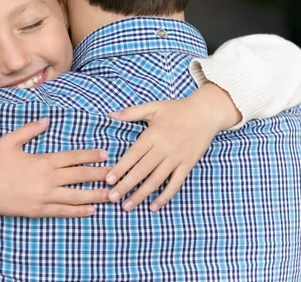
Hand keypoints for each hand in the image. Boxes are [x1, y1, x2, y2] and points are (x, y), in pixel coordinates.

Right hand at [0, 118, 109, 217]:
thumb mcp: (10, 141)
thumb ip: (30, 129)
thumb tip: (47, 120)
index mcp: (42, 161)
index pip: (73, 157)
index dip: (90, 155)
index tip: (105, 154)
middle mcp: (47, 179)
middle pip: (80, 176)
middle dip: (99, 175)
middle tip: (116, 174)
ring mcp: (44, 197)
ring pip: (76, 196)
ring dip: (96, 195)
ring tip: (112, 195)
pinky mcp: (38, 211)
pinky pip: (63, 211)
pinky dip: (79, 211)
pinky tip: (91, 210)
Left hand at [105, 83, 240, 212]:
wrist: (206, 113)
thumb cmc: (177, 109)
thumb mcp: (153, 107)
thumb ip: (131, 113)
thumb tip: (110, 115)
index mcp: (153, 135)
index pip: (133, 155)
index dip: (120, 168)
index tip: (108, 180)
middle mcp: (164, 148)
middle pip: (142, 170)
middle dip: (126, 185)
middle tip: (112, 198)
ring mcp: (176, 158)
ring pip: (156, 180)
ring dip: (141, 194)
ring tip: (127, 206)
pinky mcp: (187, 165)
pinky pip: (175, 183)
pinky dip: (165, 196)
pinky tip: (154, 207)